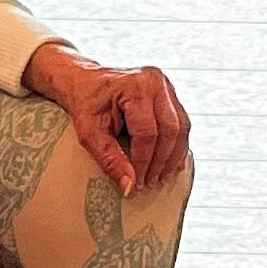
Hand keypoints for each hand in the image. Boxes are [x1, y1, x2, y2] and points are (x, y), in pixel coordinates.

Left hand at [22, 42, 191, 198]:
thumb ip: (109, 159)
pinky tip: (170, 163)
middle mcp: (155, 82)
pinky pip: (181, 122)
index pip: (147, 132)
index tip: (137, 182)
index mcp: (135, 87)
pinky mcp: (170, 94)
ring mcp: (166, 86)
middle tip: (150, 182)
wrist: (85, 81)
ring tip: (161, 176)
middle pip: (170, 130)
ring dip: (173, 156)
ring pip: (181, 127)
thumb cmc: (86, 104)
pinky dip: (176, 145)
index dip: (144, 161)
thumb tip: (129, 185)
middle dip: (162, 161)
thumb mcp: (89, 133)